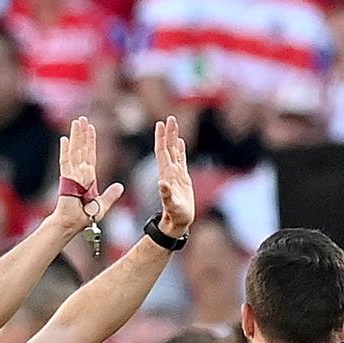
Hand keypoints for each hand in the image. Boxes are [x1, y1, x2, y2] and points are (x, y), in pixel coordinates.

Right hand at [54, 116, 124, 232]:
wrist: (73, 223)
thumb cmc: (85, 216)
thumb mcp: (102, 205)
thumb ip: (110, 195)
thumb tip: (120, 186)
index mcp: (88, 177)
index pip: (90, 155)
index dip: (91, 141)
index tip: (91, 128)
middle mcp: (79, 173)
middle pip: (82, 148)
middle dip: (82, 133)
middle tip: (82, 118)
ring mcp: (72, 174)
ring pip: (75, 151)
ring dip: (76, 136)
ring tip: (76, 122)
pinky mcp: (66, 179)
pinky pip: (66, 162)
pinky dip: (65, 150)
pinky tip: (65, 139)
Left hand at [154, 116, 194, 237]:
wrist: (177, 223)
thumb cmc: (175, 216)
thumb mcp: (171, 206)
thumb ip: (167, 195)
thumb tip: (162, 184)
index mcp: (166, 175)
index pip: (162, 152)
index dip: (161, 138)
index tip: (160, 124)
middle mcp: (169, 172)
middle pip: (168, 148)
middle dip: (168, 133)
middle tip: (170, 118)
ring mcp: (176, 174)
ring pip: (174, 151)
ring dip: (174, 137)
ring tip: (174, 123)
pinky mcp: (183, 179)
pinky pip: (181, 160)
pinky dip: (181, 149)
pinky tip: (180, 141)